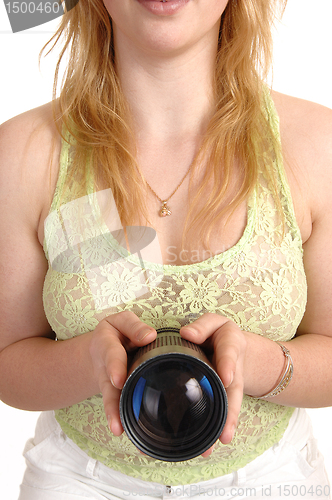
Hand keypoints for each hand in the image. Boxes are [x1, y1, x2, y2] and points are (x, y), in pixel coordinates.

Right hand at [89, 311, 156, 435]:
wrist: (100, 350)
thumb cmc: (117, 333)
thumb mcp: (121, 322)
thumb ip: (134, 327)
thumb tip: (150, 336)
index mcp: (106, 343)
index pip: (111, 354)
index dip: (115, 366)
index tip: (118, 379)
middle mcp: (104, 366)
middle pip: (107, 383)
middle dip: (111, 397)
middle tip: (116, 410)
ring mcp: (108, 383)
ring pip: (110, 399)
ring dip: (113, 413)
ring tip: (117, 428)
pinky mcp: (115, 394)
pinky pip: (116, 406)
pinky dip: (118, 419)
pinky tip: (121, 431)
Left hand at [180, 313, 246, 444]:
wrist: (233, 348)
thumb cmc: (218, 334)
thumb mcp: (214, 323)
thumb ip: (202, 326)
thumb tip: (186, 334)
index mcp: (230, 345)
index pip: (229, 354)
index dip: (228, 365)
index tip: (226, 377)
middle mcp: (233, 369)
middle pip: (234, 390)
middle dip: (231, 410)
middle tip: (225, 430)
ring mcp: (230, 386)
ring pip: (230, 406)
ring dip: (225, 425)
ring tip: (218, 443)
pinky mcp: (223, 397)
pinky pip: (222, 413)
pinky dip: (218, 429)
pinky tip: (209, 446)